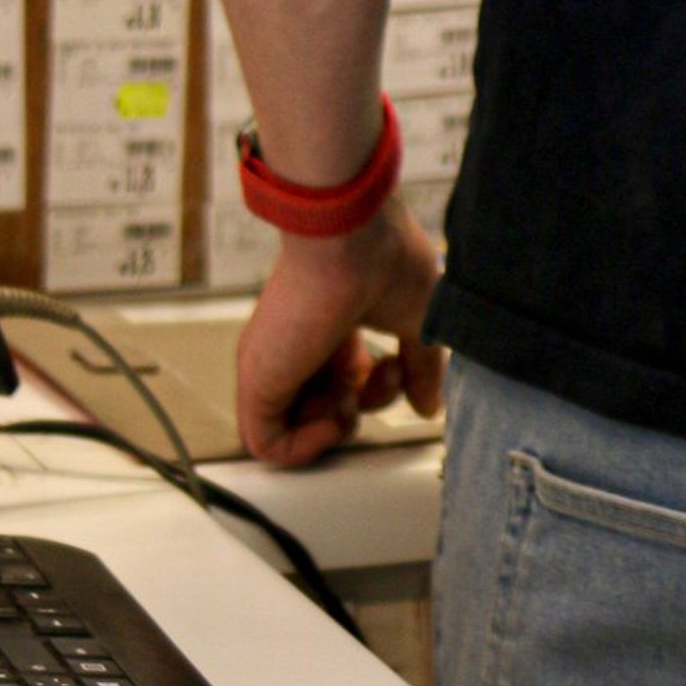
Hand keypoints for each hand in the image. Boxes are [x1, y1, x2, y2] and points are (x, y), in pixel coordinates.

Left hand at [236, 198, 445, 466]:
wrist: (349, 237)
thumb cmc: (385, 257)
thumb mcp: (420, 318)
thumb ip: (421, 366)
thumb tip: (427, 406)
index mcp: (332, 320)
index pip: (345, 375)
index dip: (375, 387)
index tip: (396, 367)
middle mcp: (300, 341)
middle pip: (323, 401)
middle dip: (361, 405)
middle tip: (380, 380)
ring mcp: (276, 362)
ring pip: (293, 424)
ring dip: (335, 425)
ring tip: (351, 396)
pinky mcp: (259, 381)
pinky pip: (266, 443)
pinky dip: (304, 448)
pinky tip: (334, 418)